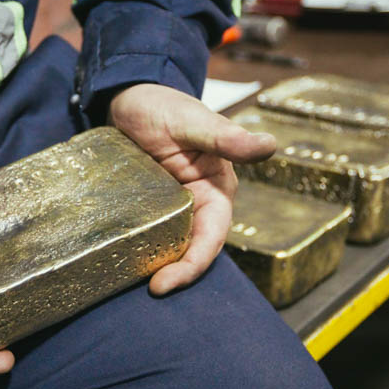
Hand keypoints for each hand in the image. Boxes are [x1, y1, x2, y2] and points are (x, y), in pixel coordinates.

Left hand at [109, 84, 275, 294]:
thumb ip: (225, 137)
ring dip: (156, 265)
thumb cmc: (165, 105)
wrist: (130, 98)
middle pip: (192, 249)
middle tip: (150, 290)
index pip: (212, 236)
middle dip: (175, 273)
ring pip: (169, 246)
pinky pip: (148, 234)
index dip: (194, 264)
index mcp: (217, 189)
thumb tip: (269, 145)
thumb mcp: (192, 121)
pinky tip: (119, 260)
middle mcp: (198, 203)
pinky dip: (139, 249)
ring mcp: (171, 207)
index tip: (165, 282)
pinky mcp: (148, 206)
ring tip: (131, 281)